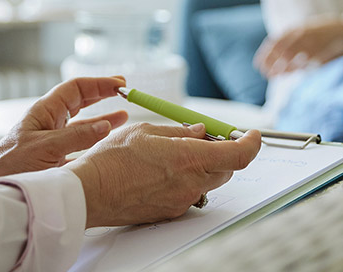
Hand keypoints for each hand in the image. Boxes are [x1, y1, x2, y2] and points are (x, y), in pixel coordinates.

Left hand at [0, 76, 129, 180]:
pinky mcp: (55, 154)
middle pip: (81, 100)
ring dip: (103, 116)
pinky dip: (96, 137)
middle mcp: (50, 120)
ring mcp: (53, 137)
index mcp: (45, 111)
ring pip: (83, 121)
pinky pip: (80, 140)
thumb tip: (106, 125)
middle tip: (124, 90)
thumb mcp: (46, 148)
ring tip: (124, 113)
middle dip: (103, 94)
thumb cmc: (10, 163)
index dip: (99, 84)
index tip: (120, 84)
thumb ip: (77, 137)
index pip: (76, 88)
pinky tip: (107, 138)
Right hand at [66, 123, 261, 227]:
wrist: (89, 192)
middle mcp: (191, 183)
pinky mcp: (170, 212)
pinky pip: (189, 192)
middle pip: (226, 168)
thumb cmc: (112, 160)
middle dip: (222, 151)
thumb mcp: (146, 131)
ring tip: (174, 152)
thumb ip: (179, 131)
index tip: (252, 134)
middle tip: (205, 136)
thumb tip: (200, 131)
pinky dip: (185, 179)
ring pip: (207, 181)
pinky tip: (160, 170)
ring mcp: (181, 201)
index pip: (239, 155)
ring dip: (202, 166)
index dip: (252, 143)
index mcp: (190, 159)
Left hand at [253, 18, 342, 77]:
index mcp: (295, 29)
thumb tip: (275, 54)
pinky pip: (302, 63)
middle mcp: (301, 35)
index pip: (274, 42)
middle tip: (264, 73)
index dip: (265, 54)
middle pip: (280, 51)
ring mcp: (310, 44)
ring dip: (280, 69)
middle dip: (270, 63)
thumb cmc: (322, 31)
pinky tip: (287, 74)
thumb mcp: (304, 30)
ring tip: (272, 76)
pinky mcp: (319, 53)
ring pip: (290, 58)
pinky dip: (293, 69)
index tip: (258, 64)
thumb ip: (291, 39)